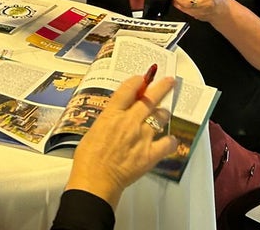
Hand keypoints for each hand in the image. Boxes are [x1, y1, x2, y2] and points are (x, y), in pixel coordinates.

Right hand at [66, 74, 178, 207]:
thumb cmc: (89, 159)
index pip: (128, 89)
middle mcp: (129, 122)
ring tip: (163, 114)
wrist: (95, 181)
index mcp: (112, 114)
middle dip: (162, 87)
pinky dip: (171, 141)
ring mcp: (142, 137)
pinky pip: (168, 143)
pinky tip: (169, 141)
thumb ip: (108, 120)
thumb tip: (117, 116)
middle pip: (150, 98)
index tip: (142, 79)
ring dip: (163, 113)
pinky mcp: (150, 154)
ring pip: (161, 117)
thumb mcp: (94, 130)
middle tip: (169, 81)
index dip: (137, 81)